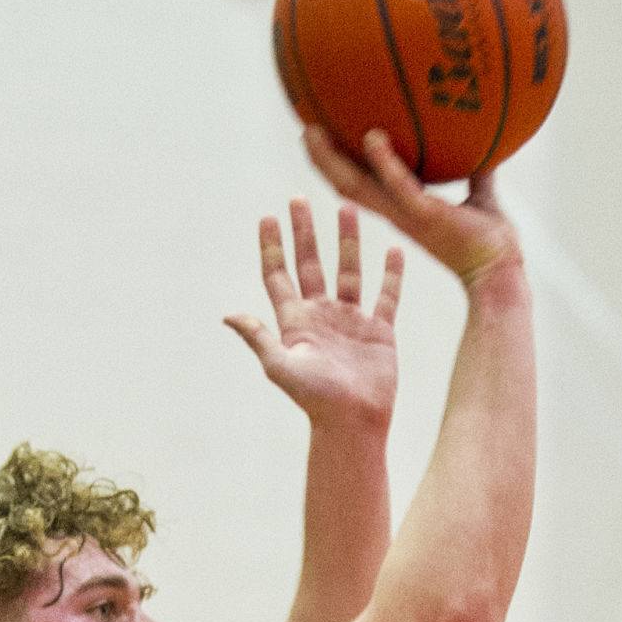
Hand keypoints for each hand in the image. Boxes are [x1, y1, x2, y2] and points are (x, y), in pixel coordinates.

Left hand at [225, 199, 401, 429]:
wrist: (353, 422)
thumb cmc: (315, 399)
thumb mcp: (281, 366)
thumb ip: (258, 338)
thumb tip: (228, 316)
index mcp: (295, 322)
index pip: (279, 277)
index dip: (271, 247)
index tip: (267, 217)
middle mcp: (321, 316)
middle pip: (310, 265)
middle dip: (304, 232)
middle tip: (298, 199)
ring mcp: (351, 322)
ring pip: (349, 271)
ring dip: (347, 241)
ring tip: (346, 208)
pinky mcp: (379, 331)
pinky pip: (386, 295)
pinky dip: (391, 274)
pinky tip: (394, 249)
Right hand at [303, 126, 522, 290]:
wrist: (501, 269)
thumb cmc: (493, 241)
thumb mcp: (482, 196)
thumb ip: (477, 172)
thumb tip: (486, 144)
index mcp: (403, 211)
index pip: (362, 187)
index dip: (341, 166)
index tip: (326, 140)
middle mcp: (397, 215)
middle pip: (347, 186)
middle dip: (323, 160)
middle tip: (306, 130)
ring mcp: (407, 217)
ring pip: (356, 188)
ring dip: (331, 160)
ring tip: (312, 132)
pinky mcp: (425, 217)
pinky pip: (398, 186)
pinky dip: (384, 163)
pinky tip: (372, 137)